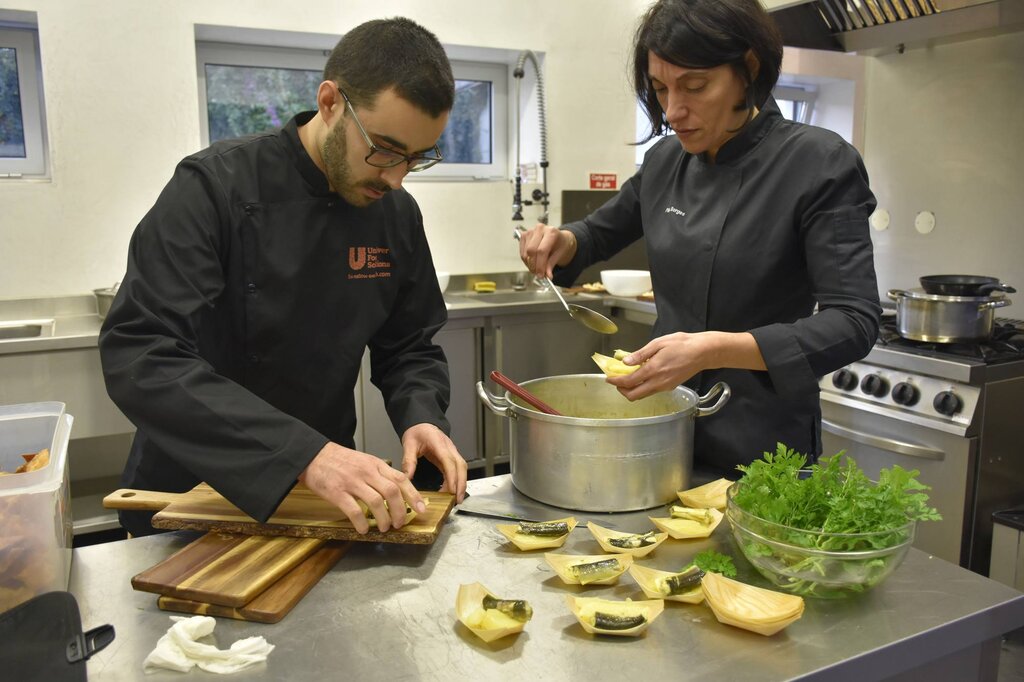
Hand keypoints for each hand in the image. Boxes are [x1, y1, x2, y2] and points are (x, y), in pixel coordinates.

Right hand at [299, 442, 423, 533]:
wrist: (313, 455)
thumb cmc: (340, 460)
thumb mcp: (364, 461)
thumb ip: (379, 474)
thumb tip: (396, 492)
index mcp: (376, 464)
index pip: (401, 479)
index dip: (413, 496)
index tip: (422, 509)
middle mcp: (367, 472)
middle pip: (392, 492)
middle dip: (400, 511)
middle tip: (400, 524)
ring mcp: (352, 482)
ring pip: (376, 503)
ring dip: (384, 519)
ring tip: (384, 528)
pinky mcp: (337, 492)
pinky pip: (354, 511)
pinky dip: (362, 523)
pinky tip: (363, 529)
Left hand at [400, 423, 467, 502]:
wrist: (421, 423)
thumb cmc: (416, 432)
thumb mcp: (409, 444)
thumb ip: (408, 461)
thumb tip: (407, 478)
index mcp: (438, 443)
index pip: (449, 461)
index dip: (452, 476)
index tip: (451, 489)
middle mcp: (449, 447)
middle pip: (461, 466)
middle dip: (461, 483)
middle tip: (457, 499)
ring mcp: (452, 451)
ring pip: (462, 468)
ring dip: (461, 483)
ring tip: (456, 498)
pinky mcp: (451, 456)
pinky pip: (457, 469)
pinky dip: (457, 480)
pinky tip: (452, 490)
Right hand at [518, 223, 575, 277]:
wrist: (558, 238)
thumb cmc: (560, 245)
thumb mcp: (560, 255)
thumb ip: (551, 265)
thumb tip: (547, 276)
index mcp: (551, 232)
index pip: (542, 250)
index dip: (540, 265)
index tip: (541, 275)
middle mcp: (540, 229)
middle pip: (531, 251)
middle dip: (534, 266)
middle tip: (538, 274)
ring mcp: (530, 231)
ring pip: (525, 253)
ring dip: (529, 265)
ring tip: (536, 269)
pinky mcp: (524, 235)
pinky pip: (522, 252)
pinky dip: (526, 261)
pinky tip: (532, 263)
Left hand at [607, 331, 764, 400]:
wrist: (703, 352)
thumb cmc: (682, 344)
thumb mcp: (658, 343)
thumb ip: (640, 354)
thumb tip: (625, 362)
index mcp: (653, 370)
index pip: (628, 382)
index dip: (615, 381)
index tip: (608, 378)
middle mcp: (658, 382)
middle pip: (633, 395)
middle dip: (621, 390)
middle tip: (616, 380)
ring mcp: (664, 387)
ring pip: (642, 395)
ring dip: (632, 389)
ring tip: (627, 376)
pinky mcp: (670, 387)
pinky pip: (651, 391)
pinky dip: (643, 386)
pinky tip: (642, 375)